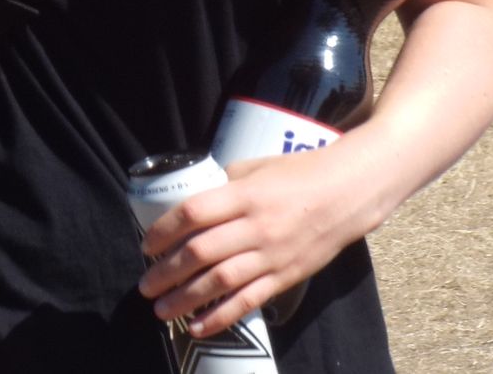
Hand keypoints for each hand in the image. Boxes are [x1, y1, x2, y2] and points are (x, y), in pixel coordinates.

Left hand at [137, 138, 386, 338]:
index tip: (147, 245)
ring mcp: (271, 255)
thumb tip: (199, 202)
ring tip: (160, 310)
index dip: (165, 230)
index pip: (194, 213)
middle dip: (167, 271)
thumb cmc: (299, 174)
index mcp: (245, 194)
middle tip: (145, 285)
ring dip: (186, 298)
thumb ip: (227, 184)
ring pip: (220, 281)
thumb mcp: (258, 167)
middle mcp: (255, 226)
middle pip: (201, 252)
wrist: (347, 194)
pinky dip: (221, 317)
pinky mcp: (285, 277)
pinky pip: (248, 301)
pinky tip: (197, 326)